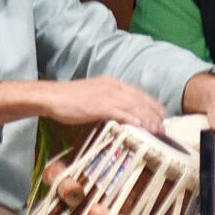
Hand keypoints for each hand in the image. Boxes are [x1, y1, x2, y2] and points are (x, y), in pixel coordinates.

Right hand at [0, 76, 167, 131]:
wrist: (52, 96)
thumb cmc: (69, 99)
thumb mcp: (94, 96)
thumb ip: (108, 102)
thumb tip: (120, 114)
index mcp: (113, 84)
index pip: (139, 93)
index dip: (152, 104)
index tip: (162, 114)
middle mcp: (113, 87)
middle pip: (141, 100)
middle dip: (154, 113)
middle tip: (163, 126)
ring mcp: (106, 95)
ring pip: (134, 106)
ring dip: (148, 119)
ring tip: (157, 130)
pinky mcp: (99, 105)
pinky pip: (121, 112)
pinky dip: (133, 119)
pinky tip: (141, 126)